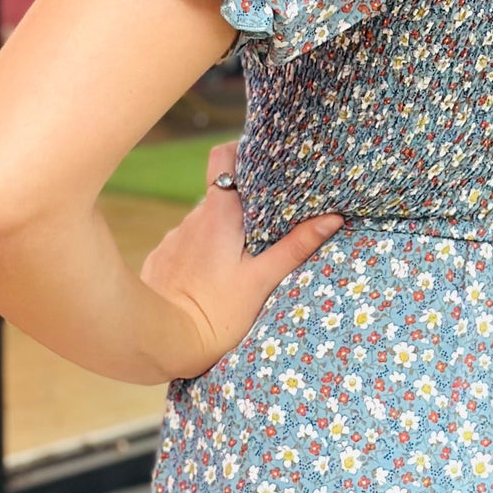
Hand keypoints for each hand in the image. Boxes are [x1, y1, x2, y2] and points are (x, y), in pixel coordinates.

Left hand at [139, 141, 344, 378]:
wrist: (160, 342)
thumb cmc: (216, 313)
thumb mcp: (263, 280)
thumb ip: (295, 247)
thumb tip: (332, 218)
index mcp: (219, 213)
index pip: (223, 156)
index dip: (241, 150)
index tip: (264, 161)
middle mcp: (192, 218)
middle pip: (220, 194)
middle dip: (244, 203)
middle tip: (271, 221)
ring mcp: (173, 239)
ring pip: (204, 223)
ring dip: (223, 231)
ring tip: (243, 257)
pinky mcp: (161, 260)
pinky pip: (186, 246)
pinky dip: (202, 253)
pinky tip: (212, 278)